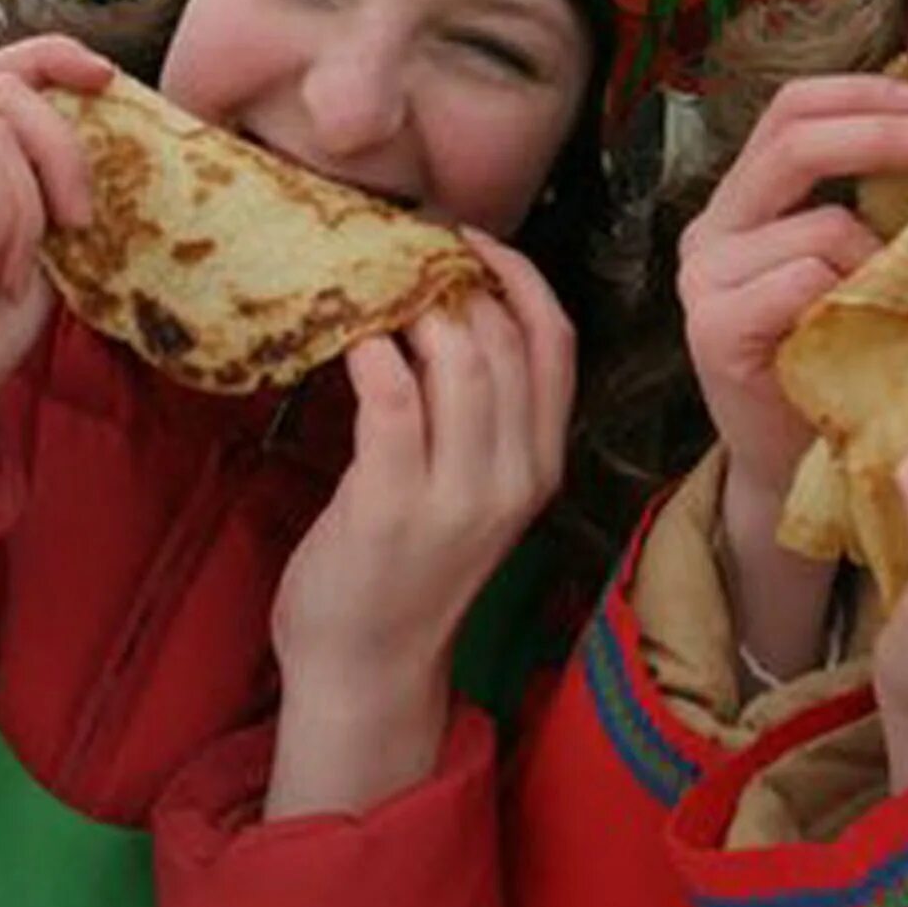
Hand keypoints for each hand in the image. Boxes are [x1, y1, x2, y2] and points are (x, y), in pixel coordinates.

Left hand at [264, 233, 573, 817]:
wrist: (366, 667)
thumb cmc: (404, 567)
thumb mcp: (470, 489)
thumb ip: (475, 413)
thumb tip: (443, 306)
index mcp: (540, 464)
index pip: (557, 343)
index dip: (519, 276)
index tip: (468, 239)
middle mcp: (515, 476)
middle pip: (506, 340)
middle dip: (453, 282)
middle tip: (394, 259)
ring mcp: (458, 495)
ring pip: (461, 359)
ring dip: (412, 309)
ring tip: (368, 296)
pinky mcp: (392, 506)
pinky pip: (392, 398)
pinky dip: (373, 353)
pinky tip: (350, 342)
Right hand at [678, 74, 907, 672]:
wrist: (808, 474)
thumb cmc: (856, 369)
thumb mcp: (873, 272)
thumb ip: (890, 212)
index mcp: (748, 202)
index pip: (794, 109)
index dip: (866, 92)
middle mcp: (715, 229)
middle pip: (795, 137)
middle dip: (887, 133)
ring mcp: (705, 279)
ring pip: (818, 225)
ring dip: (892, 255)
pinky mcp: (712, 329)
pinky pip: (802, 283)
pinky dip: (859, 300)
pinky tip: (885, 335)